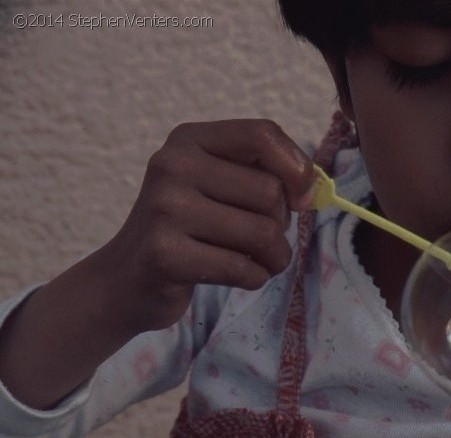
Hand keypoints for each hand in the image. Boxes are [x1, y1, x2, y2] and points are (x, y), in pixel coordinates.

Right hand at [99, 119, 314, 331]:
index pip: (262, 133)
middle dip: (281, 224)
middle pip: (270, 192)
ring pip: (263, 233)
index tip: (302, 199)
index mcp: (189, 140)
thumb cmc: (190, 228)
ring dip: (274, 257)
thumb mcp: (219, 184)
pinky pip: (243, 268)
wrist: (127, 277)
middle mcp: (172, 166)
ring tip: (257, 260)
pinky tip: (238, 275)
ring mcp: (164, 209)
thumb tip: (311, 187)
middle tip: (260, 237)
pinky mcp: (164, 255)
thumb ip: (265, 173)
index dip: (297, 168)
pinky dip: (255, 278)